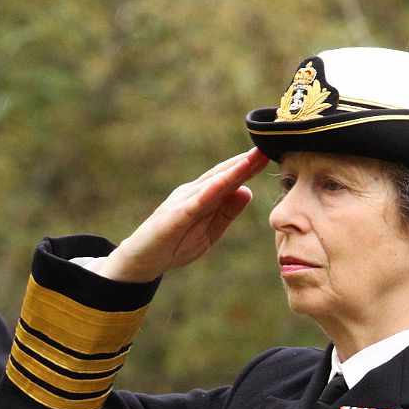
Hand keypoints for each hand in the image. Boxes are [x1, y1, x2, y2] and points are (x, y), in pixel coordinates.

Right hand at [98, 148, 268, 281]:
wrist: (141, 261)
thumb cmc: (173, 246)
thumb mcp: (209, 232)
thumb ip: (226, 213)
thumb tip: (246, 192)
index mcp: (201, 197)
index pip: (228, 179)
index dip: (248, 168)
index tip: (267, 155)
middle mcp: (191, 193)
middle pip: (221, 175)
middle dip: (244, 163)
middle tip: (266, 147)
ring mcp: (181, 203)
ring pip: (211, 184)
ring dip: (231, 171)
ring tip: (251, 159)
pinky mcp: (173, 217)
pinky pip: (195, 203)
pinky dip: (211, 191)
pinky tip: (225, 183)